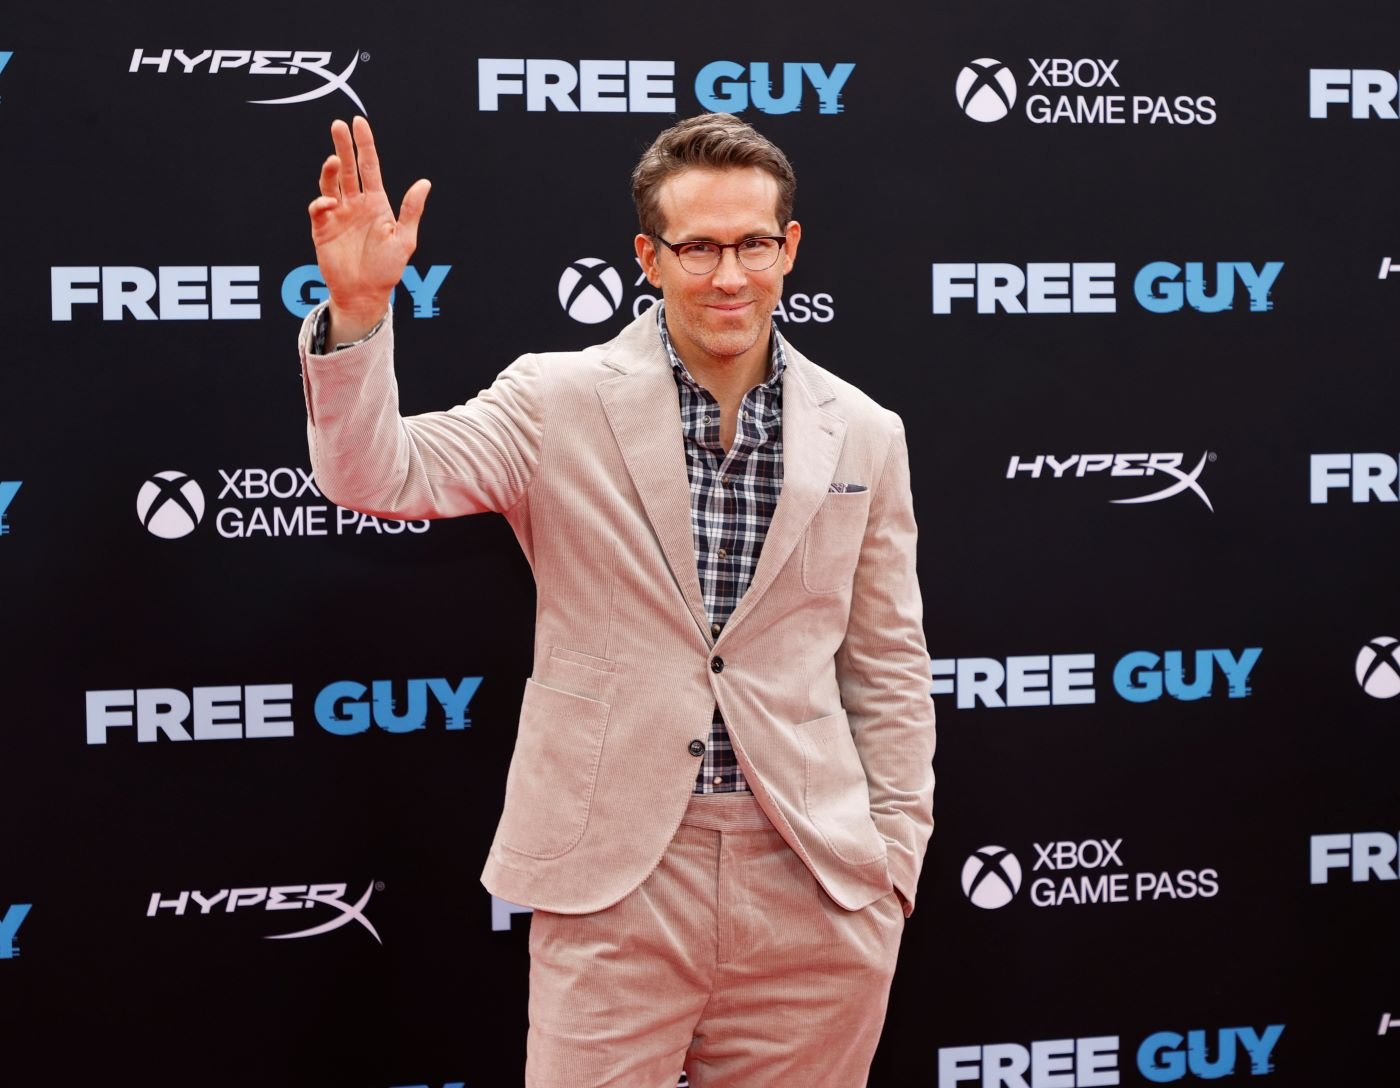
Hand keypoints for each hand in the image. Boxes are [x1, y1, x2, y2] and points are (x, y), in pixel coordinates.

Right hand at [308, 116, 430, 342]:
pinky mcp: (322, 228)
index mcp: (376, 203)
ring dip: (330, 170)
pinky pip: (319, 208)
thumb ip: (411, 210)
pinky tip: (330, 202)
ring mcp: (338, 214)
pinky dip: (322, 201)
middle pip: (348, 168)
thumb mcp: (405, 239)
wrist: (365, 294)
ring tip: (333, 159)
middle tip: (338, 124)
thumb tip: (424, 182)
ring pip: (331, 183)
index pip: (370, 167)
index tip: (359, 123)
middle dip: (343, 146)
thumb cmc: (387, 269)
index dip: (365, 145)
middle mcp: (356, 204)